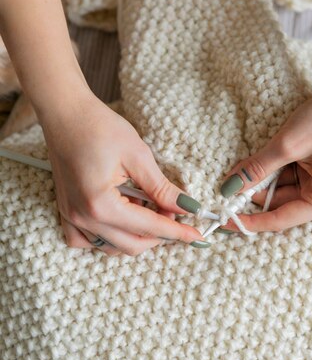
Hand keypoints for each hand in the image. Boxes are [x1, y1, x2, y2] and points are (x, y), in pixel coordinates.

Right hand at [40, 89, 207, 254]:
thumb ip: (162, 188)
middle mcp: (83, 217)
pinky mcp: (66, 211)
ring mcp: (71, 216)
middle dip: (159, 235)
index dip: (177, 233)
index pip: (148, 228)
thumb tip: (187, 207)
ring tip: (150, 210)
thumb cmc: (99, 127)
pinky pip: (87, 241)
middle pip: (131, 245)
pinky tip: (121, 222)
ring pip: (111, 247)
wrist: (66, 112)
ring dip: (136, 236)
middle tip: (175, 213)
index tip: (198, 236)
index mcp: (101, 204)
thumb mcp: (138, 155)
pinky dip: (108, 238)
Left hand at [219, 83, 311, 233]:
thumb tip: (229, 188)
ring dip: (257, 178)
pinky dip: (266, 168)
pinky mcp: (311, 167)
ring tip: (238, 167)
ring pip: (277, 188)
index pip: (279, 220)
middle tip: (225, 185)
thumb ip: (257, 169)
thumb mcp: (286, 146)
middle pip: (277, 204)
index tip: (225, 221)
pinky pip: (282, 174)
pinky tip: (250, 161)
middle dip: (251, 194)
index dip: (250, 222)